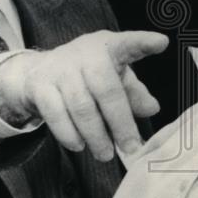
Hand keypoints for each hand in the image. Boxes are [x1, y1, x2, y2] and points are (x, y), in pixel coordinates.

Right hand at [0, 30, 167, 160]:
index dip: (142, 43)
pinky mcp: (39, 85)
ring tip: (105, 154)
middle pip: (105, 89)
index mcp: (107, 48)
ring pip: (80, 106)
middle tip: (131, 147)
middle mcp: (83, 54)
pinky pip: (55, 114)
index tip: (161, 43)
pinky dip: (68, 133)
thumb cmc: (84, 76)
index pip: (127, 43)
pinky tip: (78, 145)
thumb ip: (133, 93)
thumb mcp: (112, 78)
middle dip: (120, 122)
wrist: (35, 72)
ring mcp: (59, 69)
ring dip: (95, 135)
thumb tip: (151, 108)